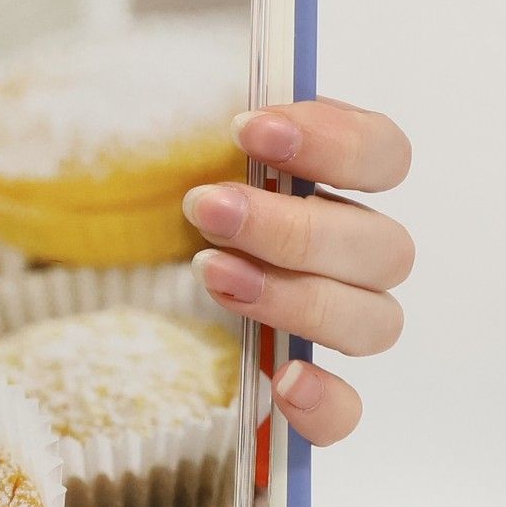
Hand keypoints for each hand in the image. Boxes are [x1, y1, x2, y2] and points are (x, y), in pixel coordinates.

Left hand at [183, 99, 412, 446]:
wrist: (121, 264)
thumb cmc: (165, 188)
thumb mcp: (173, 137)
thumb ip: (201, 109)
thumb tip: (228, 94)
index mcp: (339, 181)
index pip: (384, 155)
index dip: (331, 142)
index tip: (246, 129)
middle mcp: (353, 253)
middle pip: (380, 247)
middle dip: (291, 226)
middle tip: (206, 207)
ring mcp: (334, 321)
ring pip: (371, 321)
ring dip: (295, 296)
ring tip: (210, 271)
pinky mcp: (302, 386)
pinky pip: (345, 411)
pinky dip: (326, 402)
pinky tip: (285, 383)